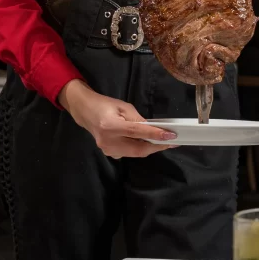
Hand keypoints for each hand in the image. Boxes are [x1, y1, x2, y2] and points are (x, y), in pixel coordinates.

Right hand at [58, 79, 176, 158]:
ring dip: (151, 148)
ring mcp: (107, 150)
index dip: (155, 134)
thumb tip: (154, 129)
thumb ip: (138, 120)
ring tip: (164, 141)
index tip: (171, 135)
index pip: (137, 132)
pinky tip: (149, 143)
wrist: (86, 112)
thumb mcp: (124, 107)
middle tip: (172, 142)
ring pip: (135, 153)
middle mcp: (108, 141)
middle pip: (137, 149)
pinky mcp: (109, 153)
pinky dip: (141, 149)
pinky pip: (129, 153)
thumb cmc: (106, 105)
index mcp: (111, 126)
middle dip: (157, 146)